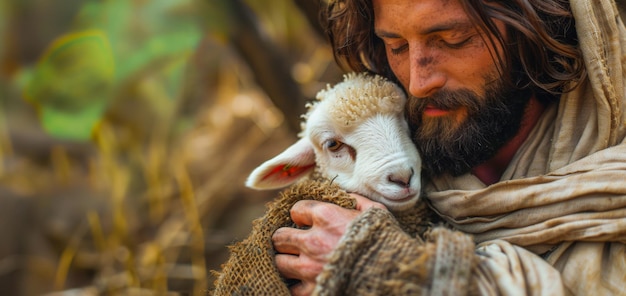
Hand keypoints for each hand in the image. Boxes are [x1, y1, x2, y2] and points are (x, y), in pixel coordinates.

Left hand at [272, 194, 386, 294]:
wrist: (393, 274)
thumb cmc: (386, 240)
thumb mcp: (375, 211)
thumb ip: (355, 200)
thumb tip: (342, 194)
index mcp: (326, 216)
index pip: (296, 210)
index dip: (301, 215)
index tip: (306, 221)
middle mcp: (312, 240)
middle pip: (280, 236)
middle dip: (286, 238)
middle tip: (294, 242)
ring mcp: (309, 267)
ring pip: (279, 261)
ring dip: (286, 260)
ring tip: (294, 262)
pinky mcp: (312, 290)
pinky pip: (291, 288)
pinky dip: (295, 285)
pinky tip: (303, 281)